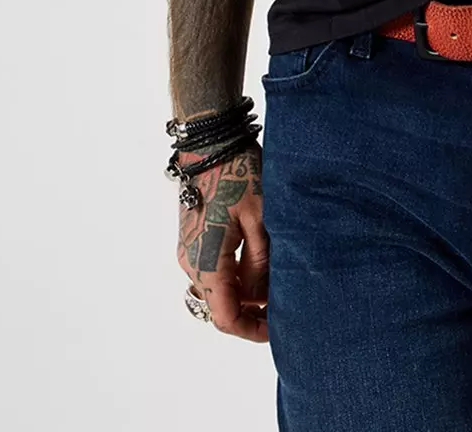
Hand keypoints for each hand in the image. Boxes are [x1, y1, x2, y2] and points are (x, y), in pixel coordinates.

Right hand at [177, 144, 269, 341]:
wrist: (212, 142)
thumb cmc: (238, 174)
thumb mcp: (261, 219)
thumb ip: (261, 264)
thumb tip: (263, 298)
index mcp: (206, 263)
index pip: (226, 317)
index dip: (252, 329)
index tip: (277, 329)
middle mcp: (191, 263)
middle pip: (221, 306)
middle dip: (251, 311)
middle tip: (282, 305)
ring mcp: (189, 251)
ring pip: (218, 289)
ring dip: (243, 292)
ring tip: (274, 282)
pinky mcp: (192, 239)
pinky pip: (213, 270)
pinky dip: (235, 275)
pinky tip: (259, 262)